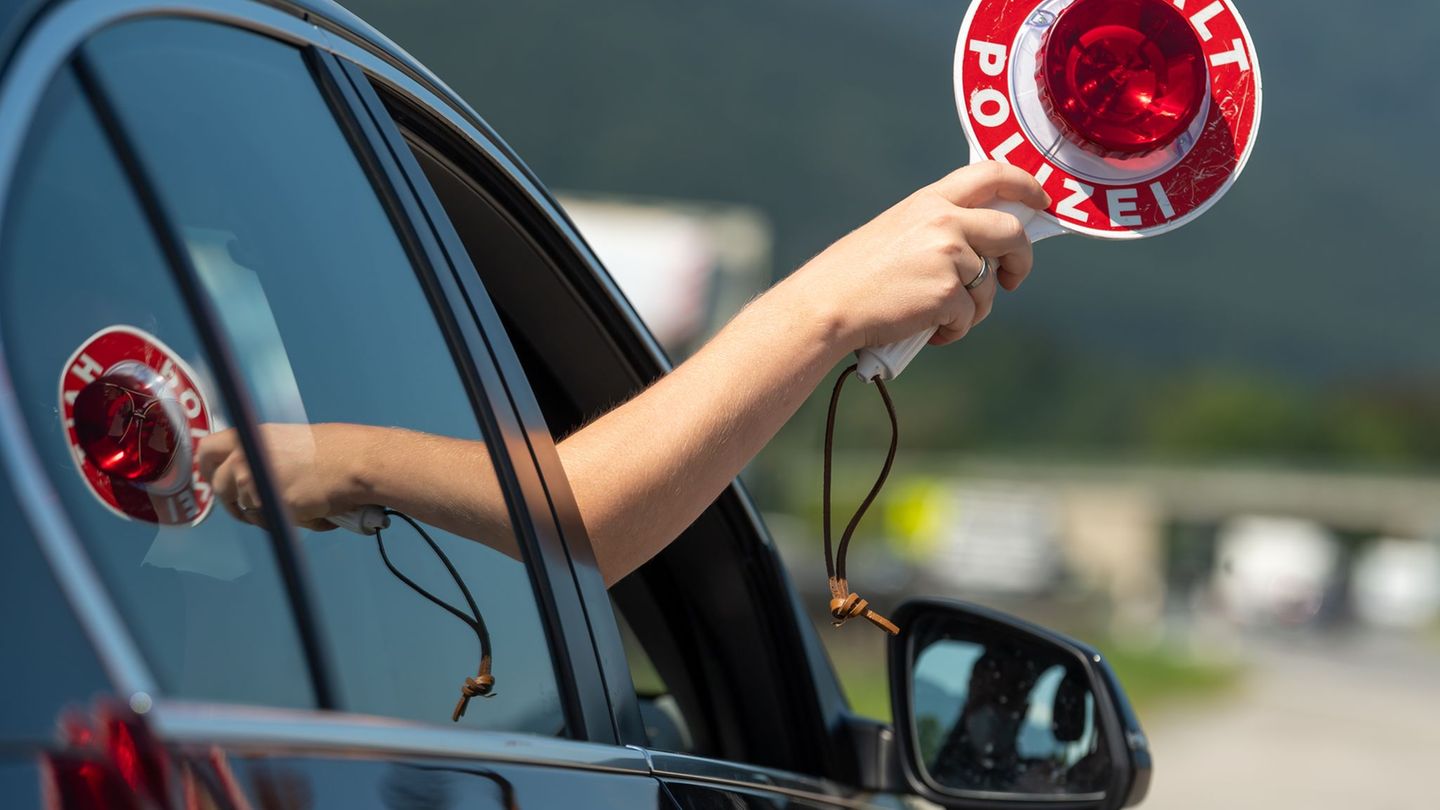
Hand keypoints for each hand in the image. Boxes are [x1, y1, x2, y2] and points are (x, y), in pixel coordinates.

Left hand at [197, 423, 370, 530]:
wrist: (355, 462)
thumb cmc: (334, 450)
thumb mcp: (287, 441)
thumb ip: (262, 454)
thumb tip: (248, 475)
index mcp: (250, 436)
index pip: (207, 451)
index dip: (208, 468)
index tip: (215, 479)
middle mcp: (245, 457)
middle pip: (218, 486)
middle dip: (231, 501)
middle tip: (251, 506)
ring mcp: (254, 483)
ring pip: (244, 508)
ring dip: (264, 514)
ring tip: (296, 508)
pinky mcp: (270, 505)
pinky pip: (268, 522)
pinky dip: (286, 522)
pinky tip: (310, 514)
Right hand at [781, 162, 1048, 349]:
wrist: (827, 305)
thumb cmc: (855, 276)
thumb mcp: (897, 231)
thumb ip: (939, 228)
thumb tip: (982, 247)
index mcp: (929, 200)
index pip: (992, 175)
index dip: (1026, 185)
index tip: (1041, 201)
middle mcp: (944, 221)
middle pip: (1011, 232)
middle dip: (1021, 260)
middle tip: (1012, 279)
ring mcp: (949, 255)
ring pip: (990, 285)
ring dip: (973, 309)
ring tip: (938, 316)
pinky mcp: (948, 292)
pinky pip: (970, 317)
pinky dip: (952, 331)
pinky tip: (925, 330)